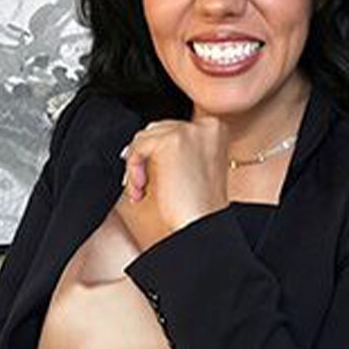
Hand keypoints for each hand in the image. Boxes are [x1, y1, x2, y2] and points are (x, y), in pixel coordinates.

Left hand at [119, 117, 229, 239]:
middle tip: (140, 182)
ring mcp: (189, 131)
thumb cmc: (198, 206)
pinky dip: (133, 169)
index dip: (156, 151)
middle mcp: (205, 125)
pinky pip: (138, 147)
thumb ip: (179, 148)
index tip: (147, 170)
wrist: (201, 223)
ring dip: (137, 166)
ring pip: (145, 137)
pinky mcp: (171, 140)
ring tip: (140, 190)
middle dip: (144, 157)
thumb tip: (147, 139)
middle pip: (158, 129)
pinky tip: (140, 189)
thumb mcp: (194, 167)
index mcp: (215, 129)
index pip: (174, 129)